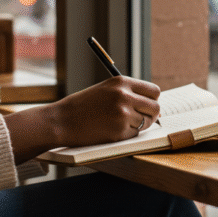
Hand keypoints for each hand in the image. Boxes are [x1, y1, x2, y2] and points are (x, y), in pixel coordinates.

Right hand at [4, 76, 160, 162]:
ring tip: (120, 123)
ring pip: (146, 122)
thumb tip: (152, 103)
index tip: (147, 105)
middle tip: (140, 118)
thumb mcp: (105, 90)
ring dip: (138, 125)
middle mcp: (125, 96)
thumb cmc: (82, 106)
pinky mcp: (120, 131)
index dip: (152, 100)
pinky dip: (127, 134)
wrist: (62, 121)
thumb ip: (127, 92)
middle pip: (155, 107)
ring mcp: (123, 114)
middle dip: (150, 114)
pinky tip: (112, 130)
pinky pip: (135, 134)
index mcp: (121, 82)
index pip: (154, 91)